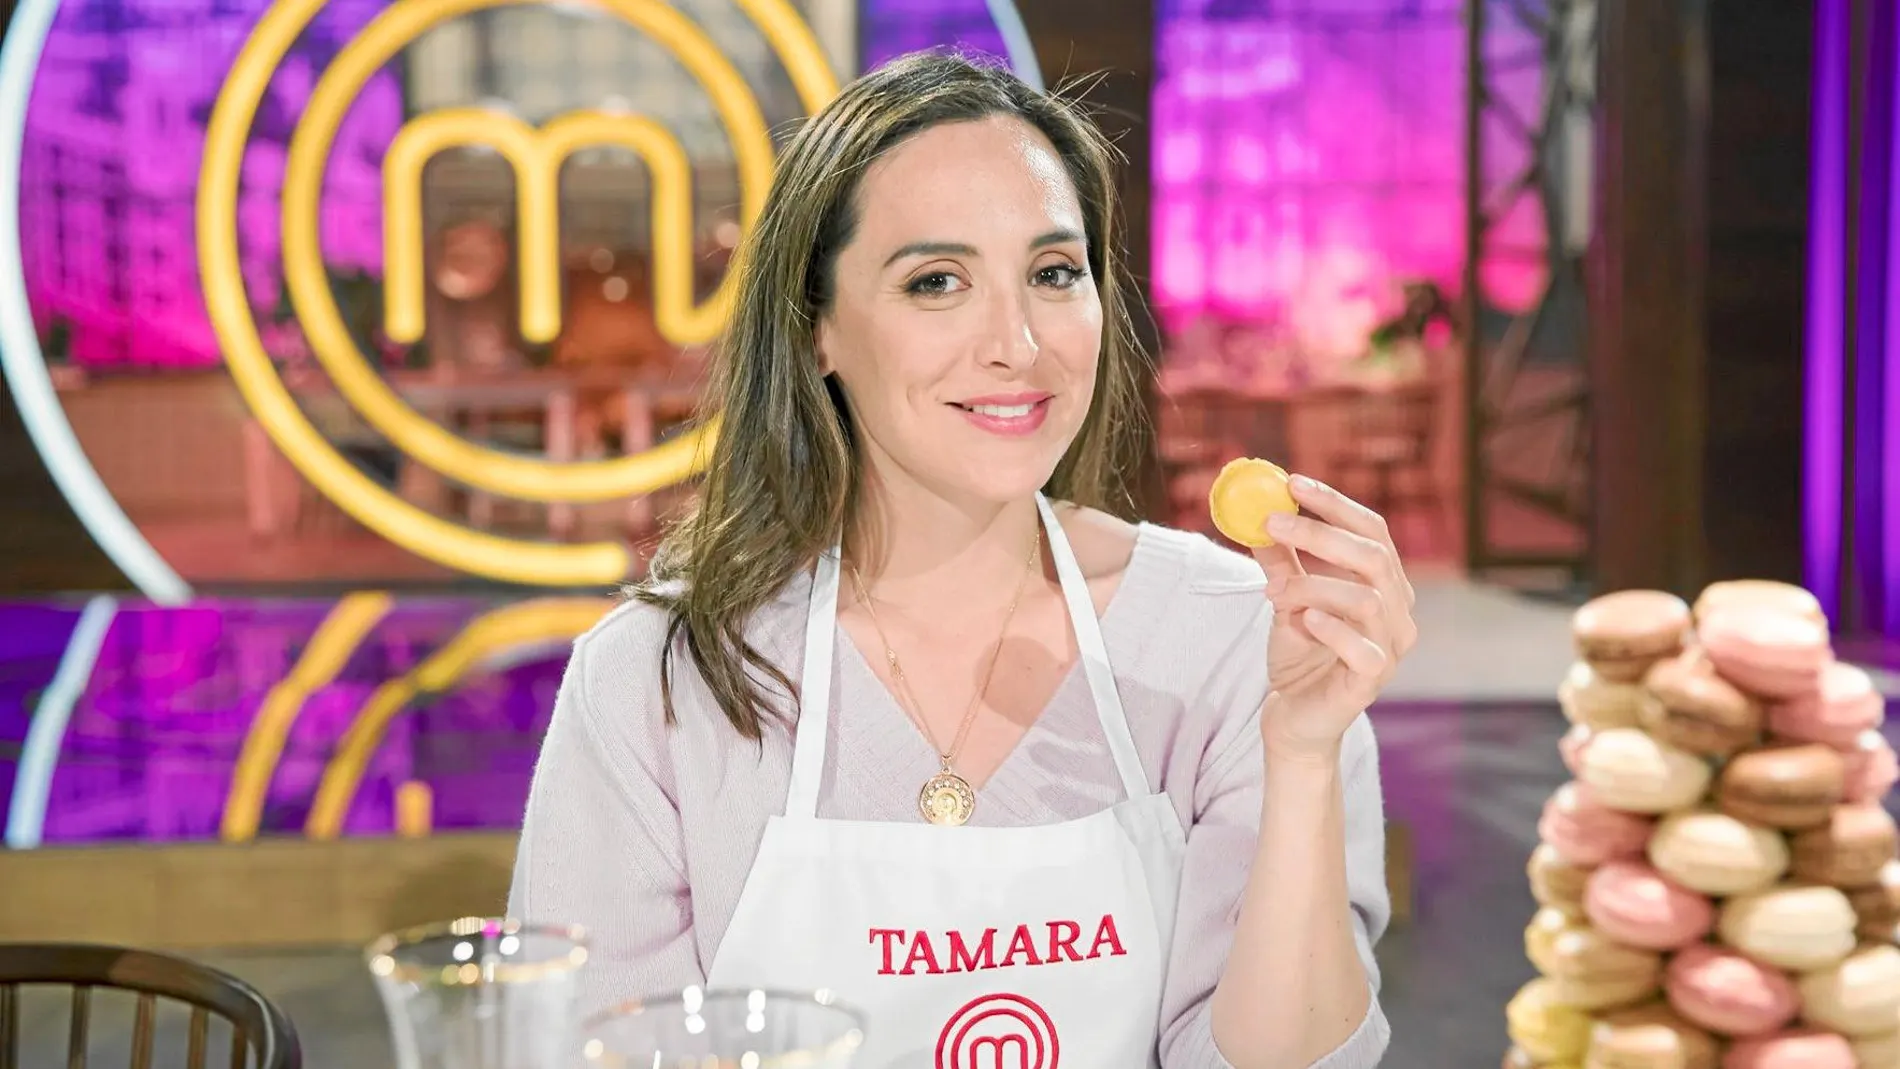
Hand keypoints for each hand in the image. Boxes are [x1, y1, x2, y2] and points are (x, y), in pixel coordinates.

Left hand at [1250, 475, 1418, 760]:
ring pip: (1365, 599)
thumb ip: (1281, 561)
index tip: (1292, 483)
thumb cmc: (1299, 656)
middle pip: (1374, 557)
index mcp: (1385, 585)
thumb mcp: (1285, 599)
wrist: (1294, 718)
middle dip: (1321, 533)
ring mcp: (1390, 649)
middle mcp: (1398, 613)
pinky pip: (1362, 649)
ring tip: (1272, 591)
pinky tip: (1303, 619)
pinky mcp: (1372, 682)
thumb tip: (1257, 515)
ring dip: (1312, 585)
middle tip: (1273, 520)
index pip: (1372, 531)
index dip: (1335, 504)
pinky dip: (1332, 629)